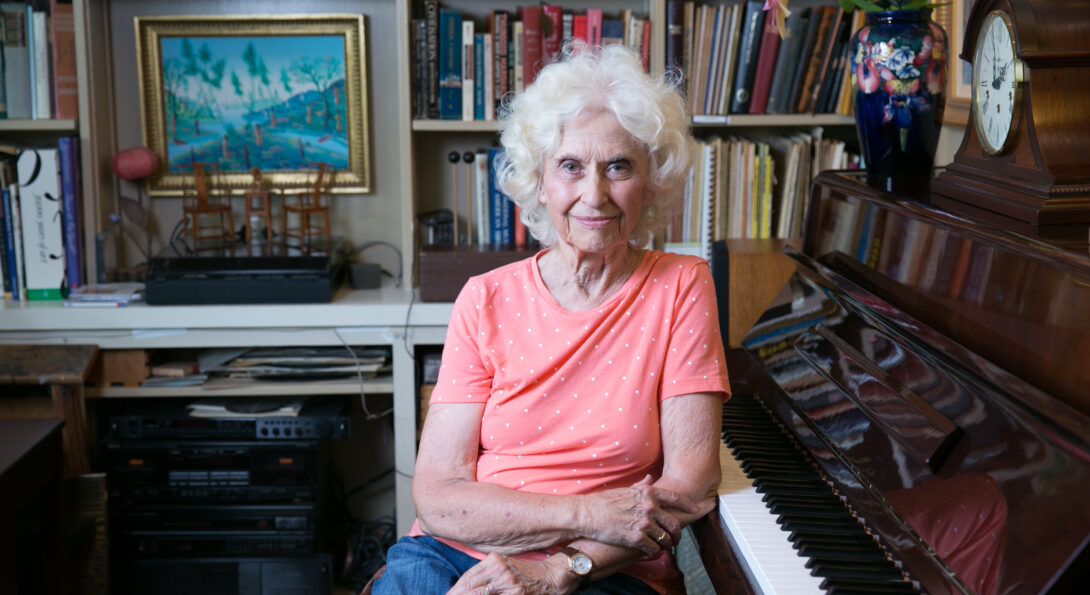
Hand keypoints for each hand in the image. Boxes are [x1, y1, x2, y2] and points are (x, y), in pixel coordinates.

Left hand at [447, 553, 571, 594]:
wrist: (554, 575)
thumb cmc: (528, 574)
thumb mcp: (505, 567)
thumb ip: (486, 575)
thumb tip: (463, 590)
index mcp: (493, 561)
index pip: (466, 580)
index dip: (453, 592)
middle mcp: (498, 569)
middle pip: (468, 589)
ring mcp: (507, 583)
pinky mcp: (516, 593)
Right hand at [576, 475, 698, 555]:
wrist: (586, 514)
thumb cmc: (603, 502)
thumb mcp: (625, 490)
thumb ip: (640, 486)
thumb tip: (650, 479)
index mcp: (647, 493)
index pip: (675, 498)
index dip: (687, 504)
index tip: (695, 508)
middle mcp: (648, 507)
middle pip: (674, 523)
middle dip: (677, 534)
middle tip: (676, 539)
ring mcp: (643, 523)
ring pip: (665, 538)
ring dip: (665, 544)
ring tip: (663, 547)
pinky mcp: (636, 538)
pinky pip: (654, 548)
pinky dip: (654, 551)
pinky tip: (651, 551)